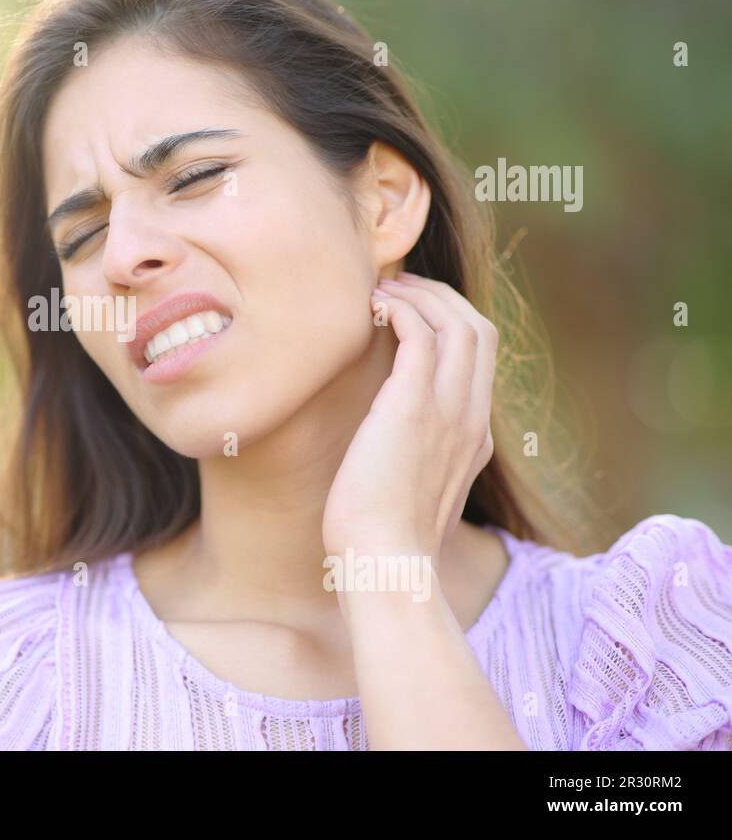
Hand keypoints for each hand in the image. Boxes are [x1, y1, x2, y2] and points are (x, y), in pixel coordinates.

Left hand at [322, 271, 497, 562]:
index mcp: (474, 439)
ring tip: (382, 289)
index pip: (481, 361)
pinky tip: (373, 309)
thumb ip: (411, 467)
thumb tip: (384, 456)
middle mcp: (471, 419)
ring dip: (420, 296)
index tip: (412, 312)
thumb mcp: (410, 497)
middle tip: (398, 288)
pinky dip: (402, 310)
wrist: (385, 566)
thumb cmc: (382, 542)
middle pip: (479, 329)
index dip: (450, 323)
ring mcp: (448, 411)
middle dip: (441, 298)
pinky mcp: (413, 407)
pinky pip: (422, 334)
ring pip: (457, 323)